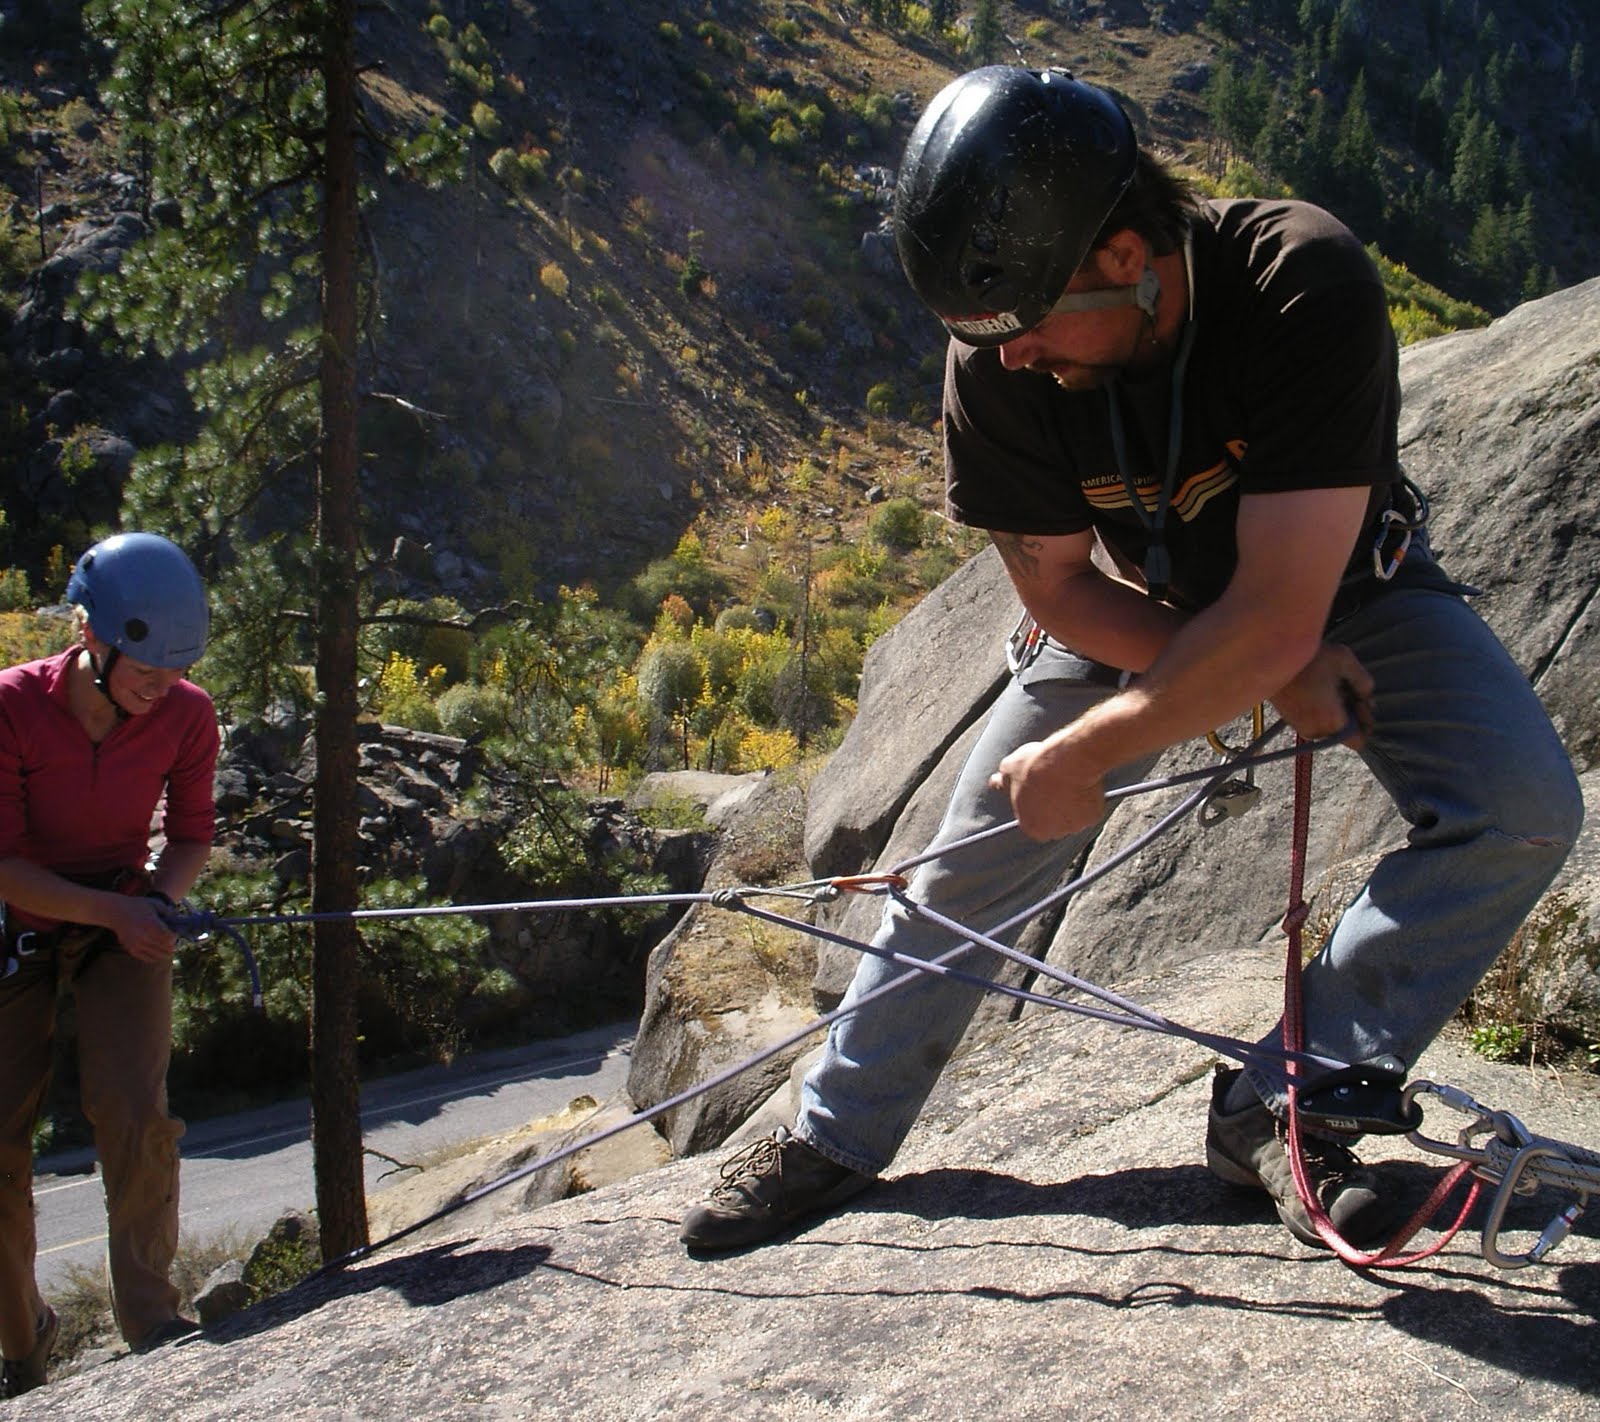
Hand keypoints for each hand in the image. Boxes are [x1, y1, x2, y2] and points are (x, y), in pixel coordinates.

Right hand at [100, 893, 178, 963]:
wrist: (115, 912)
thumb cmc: (138, 906)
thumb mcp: (155, 904)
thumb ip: (169, 912)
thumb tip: (178, 919)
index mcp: (151, 925)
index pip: (170, 939)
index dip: (175, 937)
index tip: (174, 932)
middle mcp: (144, 937)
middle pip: (166, 949)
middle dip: (173, 945)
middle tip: (172, 940)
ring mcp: (136, 945)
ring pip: (159, 955)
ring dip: (165, 951)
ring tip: (166, 945)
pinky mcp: (131, 949)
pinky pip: (148, 958)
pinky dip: (156, 956)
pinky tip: (158, 949)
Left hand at [989, 736, 1106, 840]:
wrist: (1067, 760)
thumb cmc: (1035, 765)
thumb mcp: (1009, 768)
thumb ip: (1001, 781)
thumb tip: (994, 782)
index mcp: (1029, 827)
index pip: (1032, 819)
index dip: (1036, 803)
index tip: (1040, 788)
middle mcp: (1052, 833)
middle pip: (1054, 822)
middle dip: (1054, 807)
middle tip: (1055, 785)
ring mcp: (1075, 827)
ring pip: (1073, 817)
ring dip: (1072, 804)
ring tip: (1069, 781)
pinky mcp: (1093, 817)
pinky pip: (1091, 809)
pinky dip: (1089, 799)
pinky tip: (1083, 784)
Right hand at [1270, 642, 1373, 746]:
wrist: (1269, 656)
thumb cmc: (1309, 657)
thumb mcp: (1346, 660)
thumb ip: (1364, 681)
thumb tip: (1366, 695)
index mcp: (1332, 721)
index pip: (1359, 741)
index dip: (1366, 721)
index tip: (1359, 699)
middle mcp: (1316, 730)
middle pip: (1344, 731)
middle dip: (1349, 712)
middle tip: (1345, 687)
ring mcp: (1300, 726)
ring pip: (1328, 725)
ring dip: (1333, 710)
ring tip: (1328, 685)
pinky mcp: (1289, 720)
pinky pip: (1313, 721)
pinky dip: (1319, 709)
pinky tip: (1315, 687)